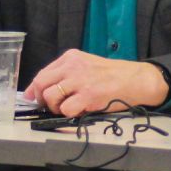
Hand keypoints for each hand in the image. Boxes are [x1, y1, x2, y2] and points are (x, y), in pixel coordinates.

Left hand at [23, 49, 168, 116]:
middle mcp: (73, 66)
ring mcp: (81, 80)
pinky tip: (81, 110)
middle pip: (41, 84)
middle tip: (51, 106)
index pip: (43, 74)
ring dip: (56, 108)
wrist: (136, 80)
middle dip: (42, 99)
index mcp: (71, 57)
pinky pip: (66, 109)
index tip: (34, 98)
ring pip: (50, 97)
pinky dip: (70, 114)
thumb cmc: (112, 75)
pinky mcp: (88, 96)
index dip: (35, 89)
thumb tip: (41, 91)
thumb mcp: (87, 65)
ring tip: (69, 107)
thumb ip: (66, 74)